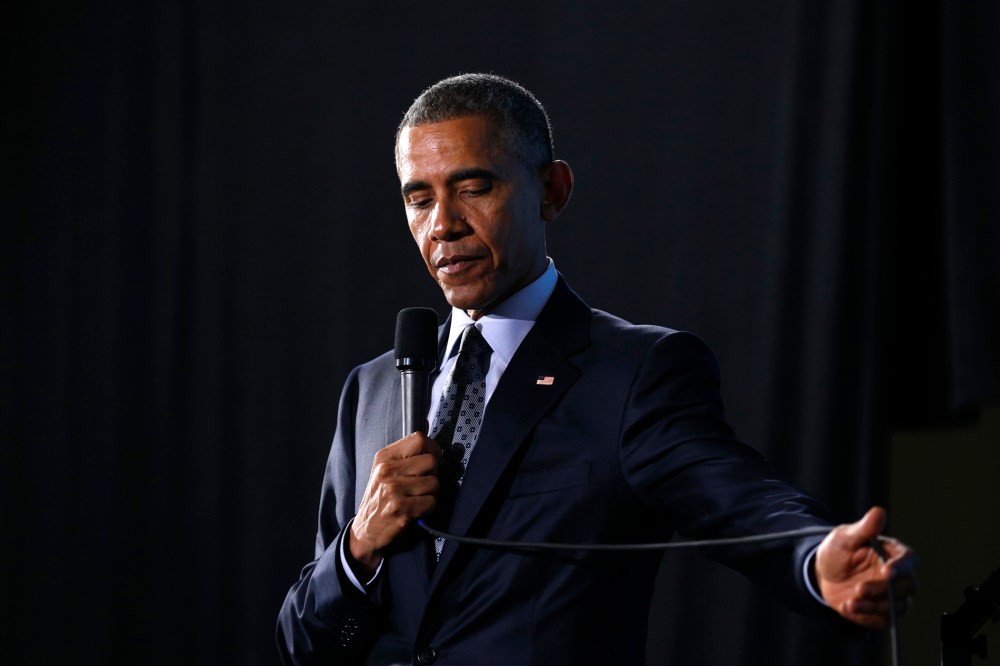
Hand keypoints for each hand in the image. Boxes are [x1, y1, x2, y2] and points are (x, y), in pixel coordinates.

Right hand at [349, 433, 440, 575]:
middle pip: (432, 461)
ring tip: (416, 499)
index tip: (429, 462)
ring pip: (434, 483)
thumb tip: (425, 421)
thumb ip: (407, 449)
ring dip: (430, 494)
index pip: (420, 439)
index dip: (432, 450)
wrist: (365, 532)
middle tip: (421, 485)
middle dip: (433, 475)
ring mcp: (393, 490)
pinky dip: (428, 509)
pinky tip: (415, 511)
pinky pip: (431, 502)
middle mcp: (386, 470)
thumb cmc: (380, 499)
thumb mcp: (386, 470)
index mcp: (384, 457)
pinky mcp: (401, 509)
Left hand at [815, 506, 917, 629]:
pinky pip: (884, 621)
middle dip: (884, 590)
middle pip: (908, 587)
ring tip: (849, 601)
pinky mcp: (882, 612)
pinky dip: (867, 617)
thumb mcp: (844, 538)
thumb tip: (879, 511)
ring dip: (874, 606)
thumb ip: (863, 529)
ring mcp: (892, 596)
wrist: (823, 575)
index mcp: (893, 554)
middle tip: (859, 589)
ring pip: (897, 607)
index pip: (909, 560)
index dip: (902, 566)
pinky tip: (847, 608)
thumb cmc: (837, 551)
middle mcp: (898, 576)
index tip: (887, 571)